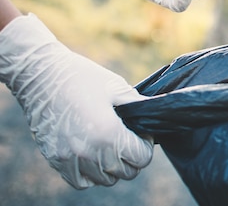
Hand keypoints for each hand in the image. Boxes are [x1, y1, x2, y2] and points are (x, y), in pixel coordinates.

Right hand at [0, 14, 153, 187]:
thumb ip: (138, 105)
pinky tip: (94, 155)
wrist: (39, 75)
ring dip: (113, 167)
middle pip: (125, 172)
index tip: (141, 133)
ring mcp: (70, 159)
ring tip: (112, 146)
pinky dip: (92, 174)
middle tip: (129, 139)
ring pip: (105, 180)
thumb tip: (158, 113)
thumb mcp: (116, 87)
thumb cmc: (81, 77)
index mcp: (108, 133)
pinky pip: (81, 181)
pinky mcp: (55, 160)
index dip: (146, 145)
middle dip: (133, 157)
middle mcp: (89, 151)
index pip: (141, 158)